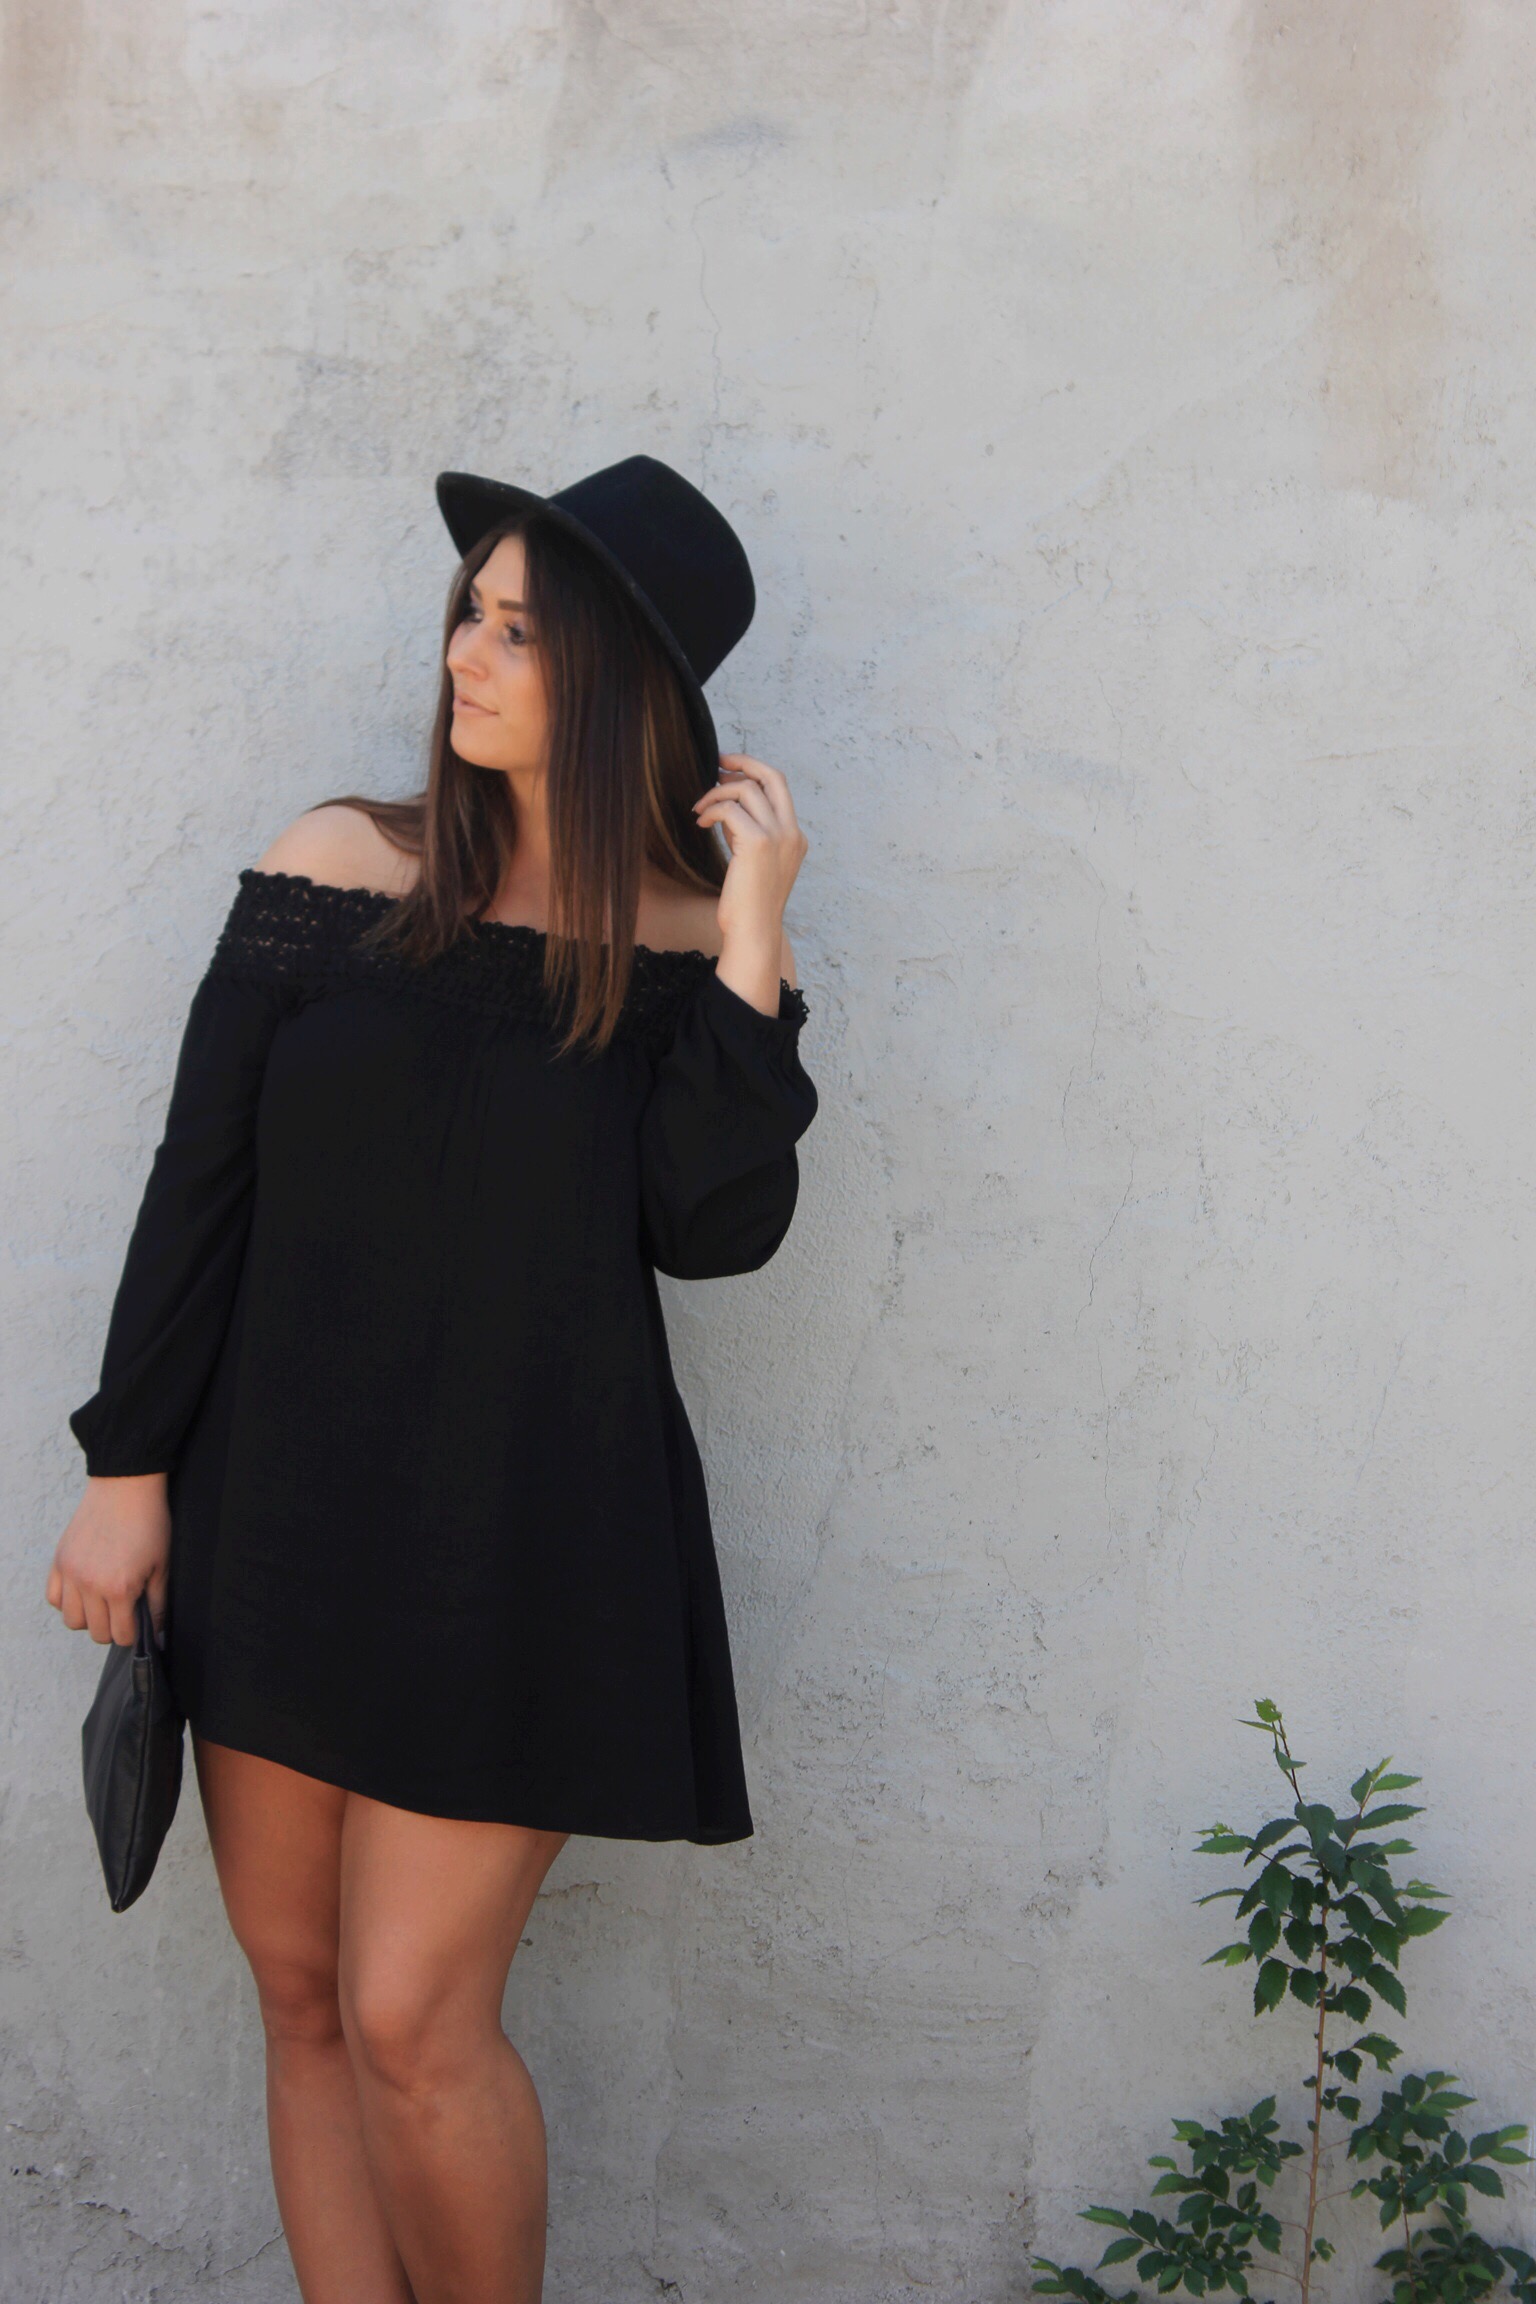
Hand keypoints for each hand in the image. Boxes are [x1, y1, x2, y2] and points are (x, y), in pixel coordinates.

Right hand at [47, 1475, 169, 1645]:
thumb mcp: (163, 1566)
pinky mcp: (59, 1561)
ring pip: (72, 1620)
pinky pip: (54, 1598)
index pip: (122, 1635)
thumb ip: (158, 1604)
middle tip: (124, 1610)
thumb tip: (156, 1634)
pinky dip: (67, 1601)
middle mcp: (90, 1585)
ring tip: (103, 1601)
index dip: (134, 1633)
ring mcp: (71, 1573)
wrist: (126, 1487)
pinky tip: (84, 1590)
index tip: (139, 1622)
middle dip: (113, 1628)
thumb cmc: (149, 1523)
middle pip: (95, 1632)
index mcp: (119, 1588)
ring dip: (89, 1618)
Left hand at [693, 754, 807, 1014]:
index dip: (753, 772)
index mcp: (795, 837)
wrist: (753, 932)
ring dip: (718, 792)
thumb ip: (746, 833)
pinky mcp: (758, 842)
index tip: (729, 770)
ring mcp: (779, 836)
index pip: (779, 788)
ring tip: (700, 808)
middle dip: (743, 762)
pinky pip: (730, 808)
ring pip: (747, 788)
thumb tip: (726, 807)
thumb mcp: (751, 862)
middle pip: (773, 775)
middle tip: (717, 762)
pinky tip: (700, 822)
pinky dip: (711, 809)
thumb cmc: (748, 905)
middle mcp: (792, 832)